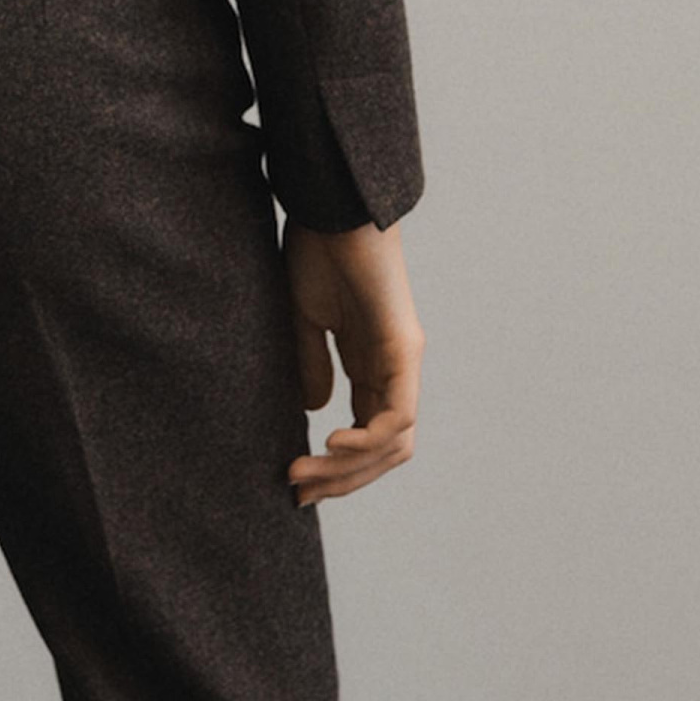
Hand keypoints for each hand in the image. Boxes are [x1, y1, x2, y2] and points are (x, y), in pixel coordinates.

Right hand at [281, 215, 423, 507]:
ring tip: (302, 473)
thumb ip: (311, 363)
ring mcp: (403, 361)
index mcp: (372, 362)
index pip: (367, 434)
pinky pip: (396, 415)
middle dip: (341, 480)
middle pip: (384, 450)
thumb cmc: (317, 249)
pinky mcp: (403, 349)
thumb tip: (316, 410)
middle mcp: (395, 368)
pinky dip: (366, 441)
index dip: (337, 466)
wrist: (333, 208)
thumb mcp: (304, 318)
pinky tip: (329, 443)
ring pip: (393, 443)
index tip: (295, 481)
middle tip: (297, 492)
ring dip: (348, 469)